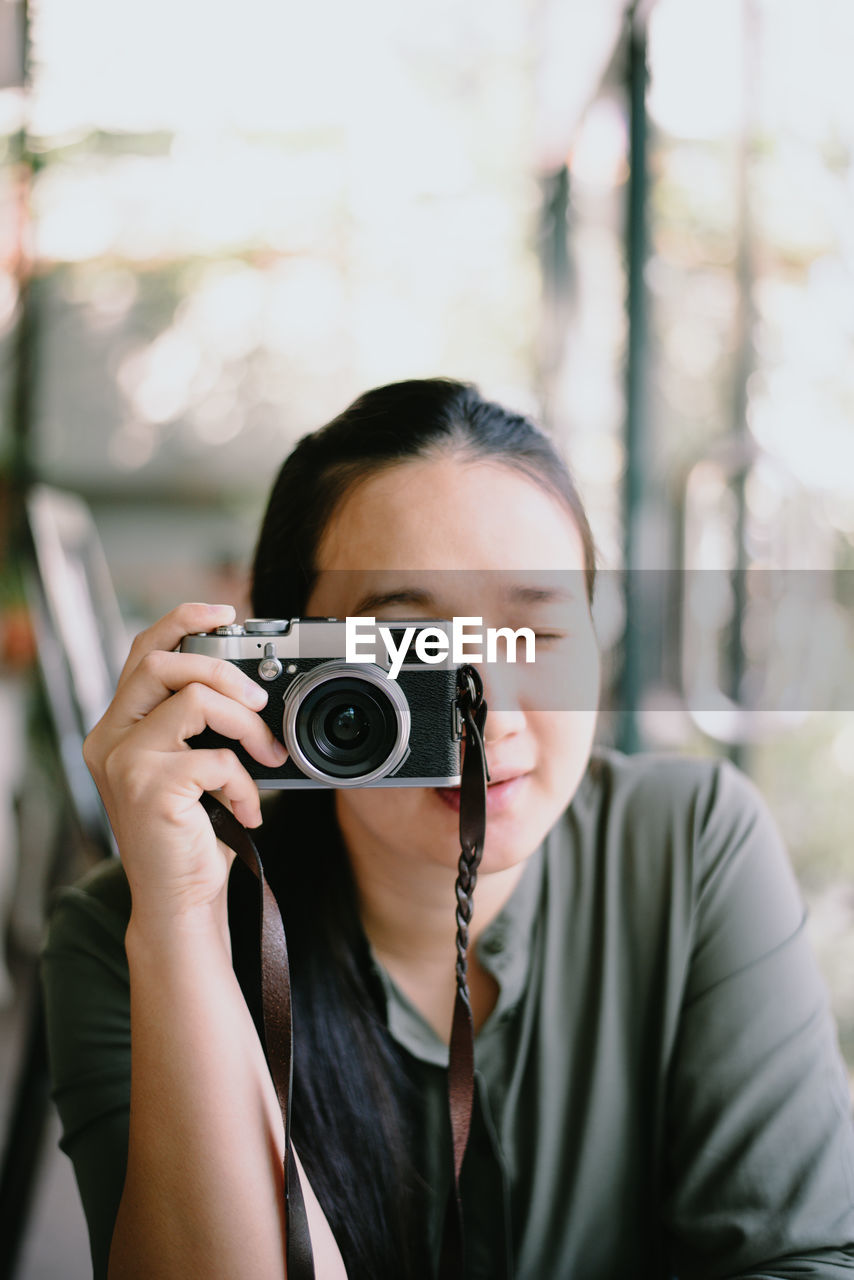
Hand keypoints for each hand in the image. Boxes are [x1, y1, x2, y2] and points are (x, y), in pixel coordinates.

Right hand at [83, 602, 288, 928]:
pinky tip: (249, 810)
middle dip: (225, 669)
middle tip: (260, 702)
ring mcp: (124, 762)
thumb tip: (251, 686)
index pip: (142, 650)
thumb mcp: (192, 768)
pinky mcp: (150, 787)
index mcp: (117, 728)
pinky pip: (217, 757)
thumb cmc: (192, 837)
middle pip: (164, 660)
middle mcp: (109, 739)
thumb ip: (200, 726)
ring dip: (247, 724)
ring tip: (268, 756)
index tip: (225, 612)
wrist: (180, 904)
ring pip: (197, 699)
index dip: (182, 619)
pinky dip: (247, 782)